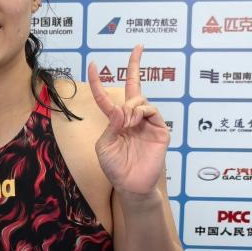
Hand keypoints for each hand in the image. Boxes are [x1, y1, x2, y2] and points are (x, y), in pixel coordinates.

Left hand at [87, 44, 169, 196]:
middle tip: (124, 108)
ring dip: (131, 107)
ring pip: (141, 100)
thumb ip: (111, 125)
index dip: (99, 81)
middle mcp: (132, 118)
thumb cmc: (115, 168)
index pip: (106, 97)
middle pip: (134, 85)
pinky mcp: (159, 130)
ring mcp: (147, 123)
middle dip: (133, 69)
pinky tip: (134, 123)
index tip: (92, 64)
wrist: (131, 186)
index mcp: (116, 121)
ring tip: (127, 124)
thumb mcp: (104, 146)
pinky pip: (152, 111)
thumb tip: (121, 108)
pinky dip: (141, 112)